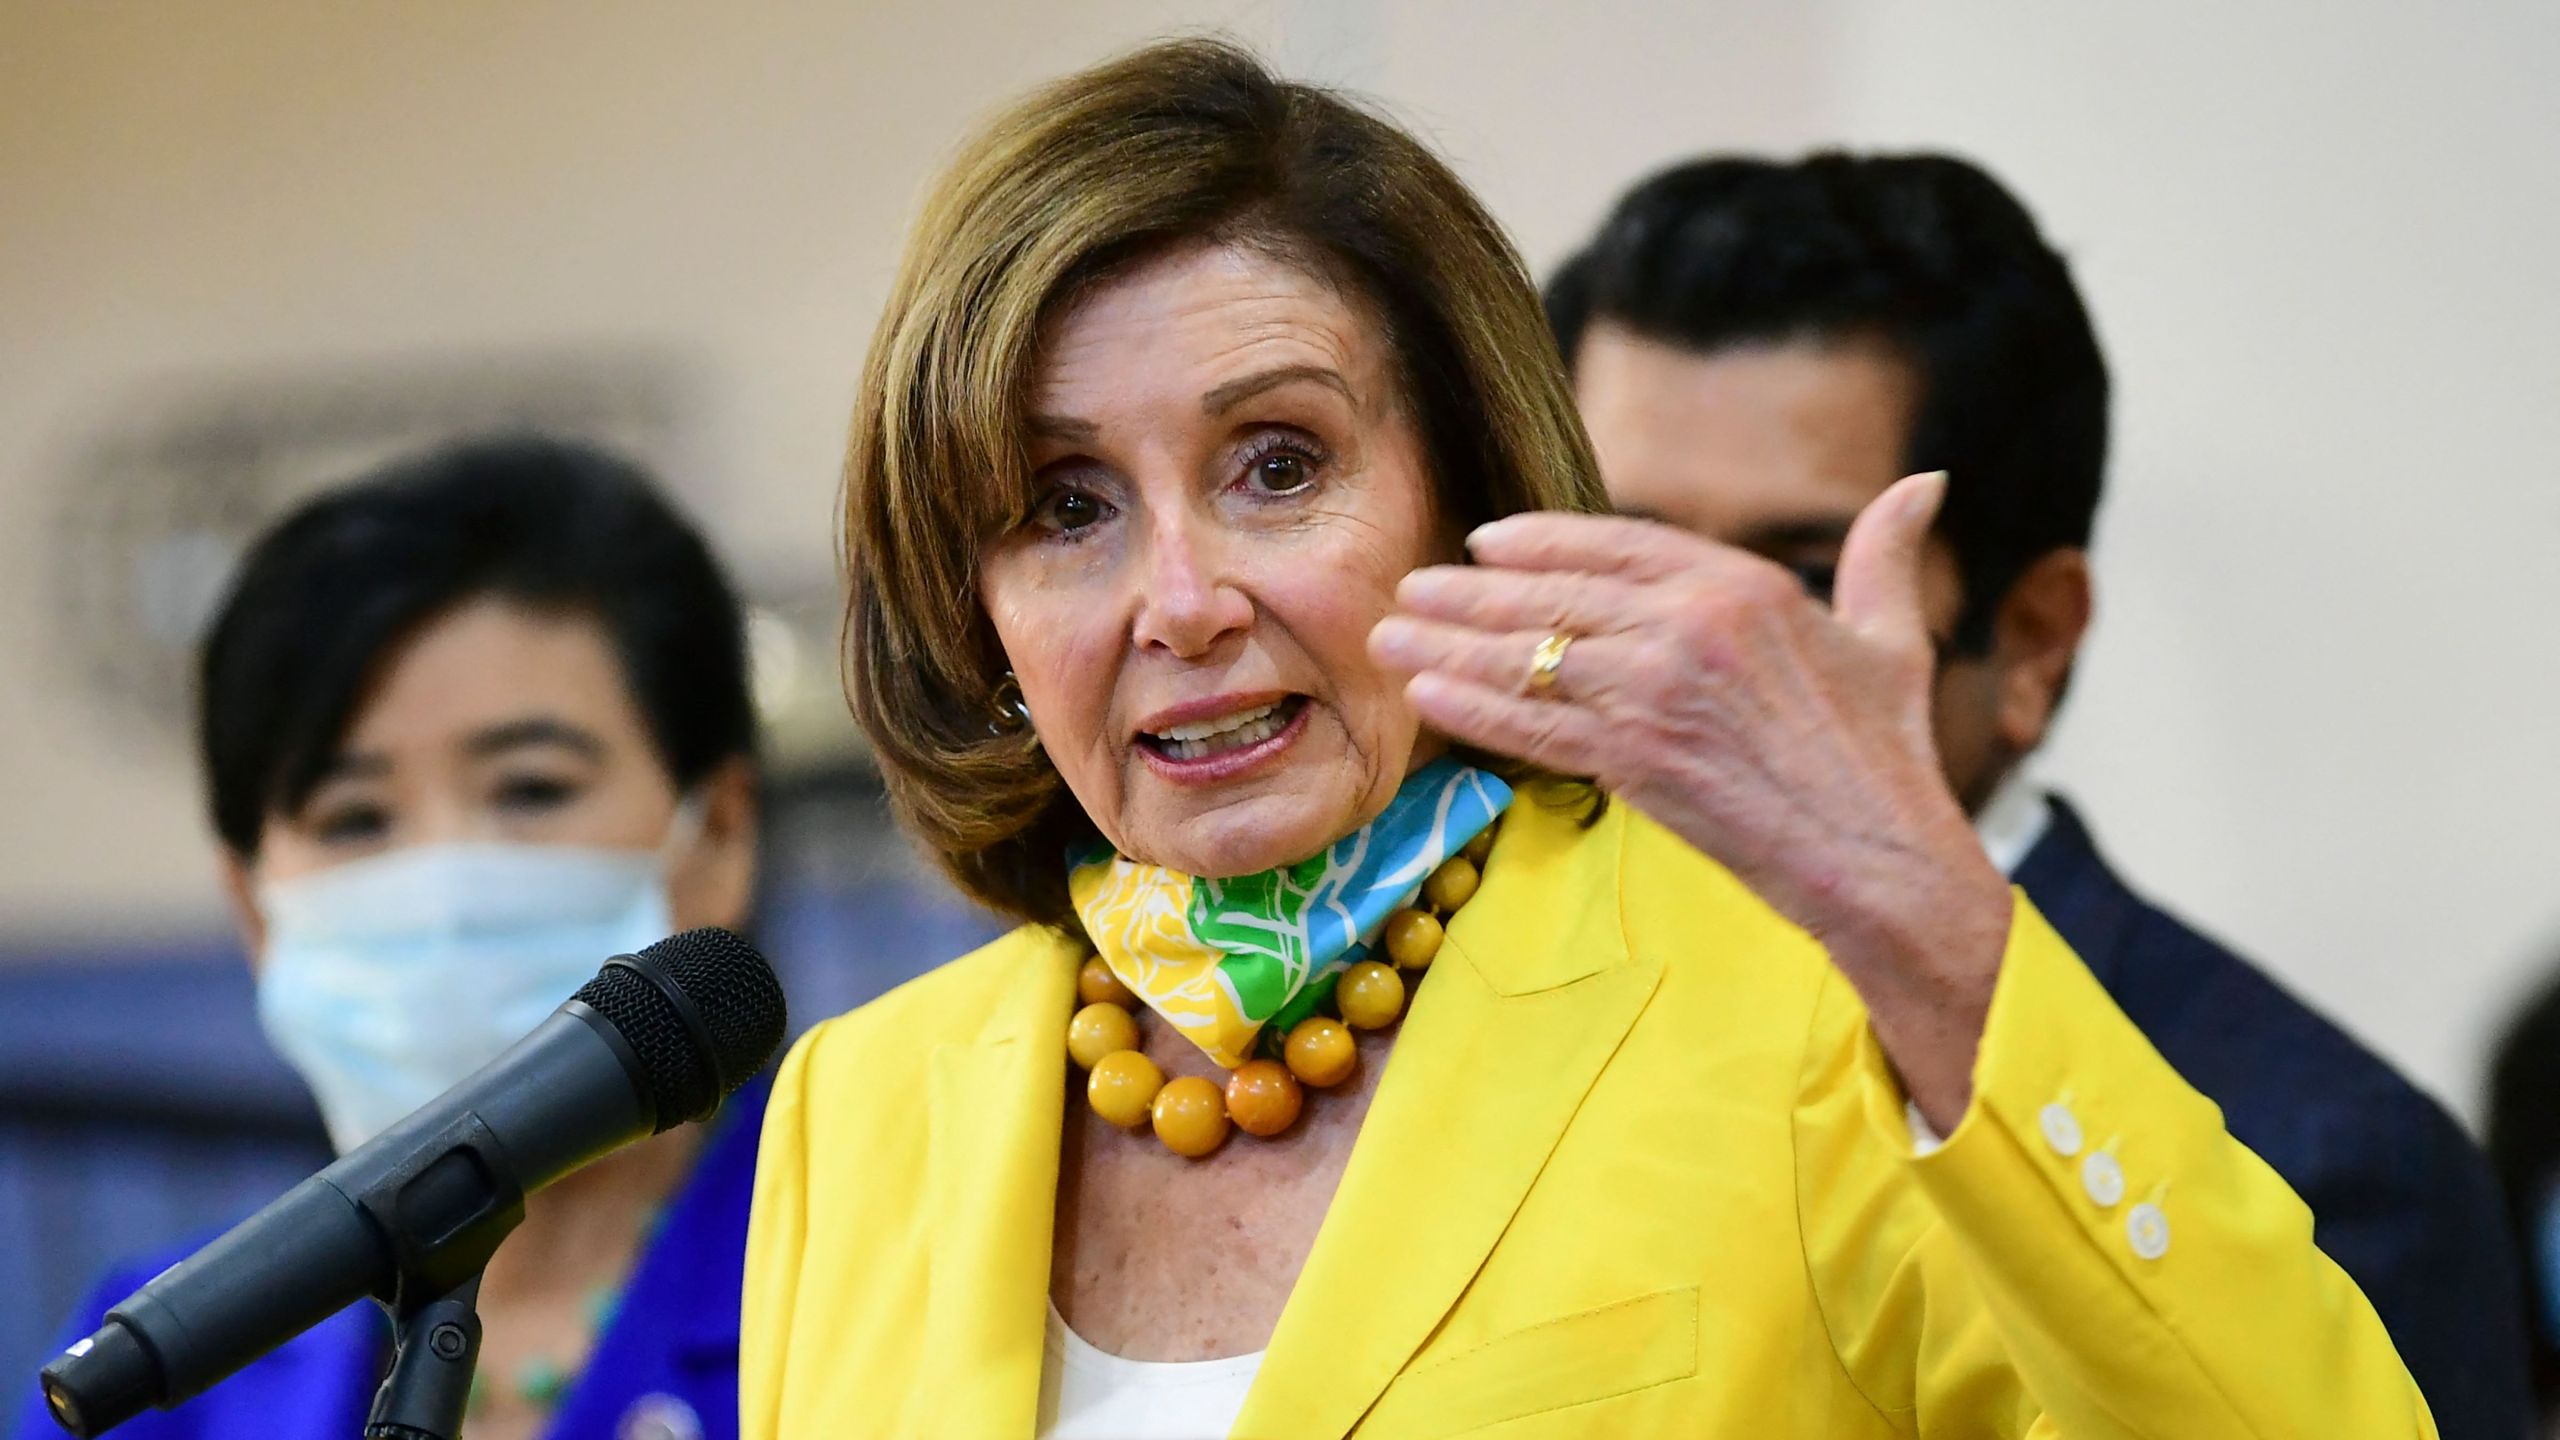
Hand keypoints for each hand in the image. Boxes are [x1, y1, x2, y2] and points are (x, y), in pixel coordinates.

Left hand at [1368, 472, 2012, 1129]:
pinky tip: (1424, 696)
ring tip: (1390, 638)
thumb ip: (1885, 556)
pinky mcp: (1637, 758)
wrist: (1881, 858)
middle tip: (1409, 588)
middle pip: (1554, 596)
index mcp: (1748, 584)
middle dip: (1470, 593)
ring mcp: (1660, 689)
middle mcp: (1694, 623)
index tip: (1485, 542)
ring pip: (1530, 656)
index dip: (1541, 541)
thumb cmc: (1888, 757)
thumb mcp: (1892, 638)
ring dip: (1448, 646)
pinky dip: (1471, 708)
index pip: (1616, 543)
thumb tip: (1926, 482)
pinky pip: (1533, 724)